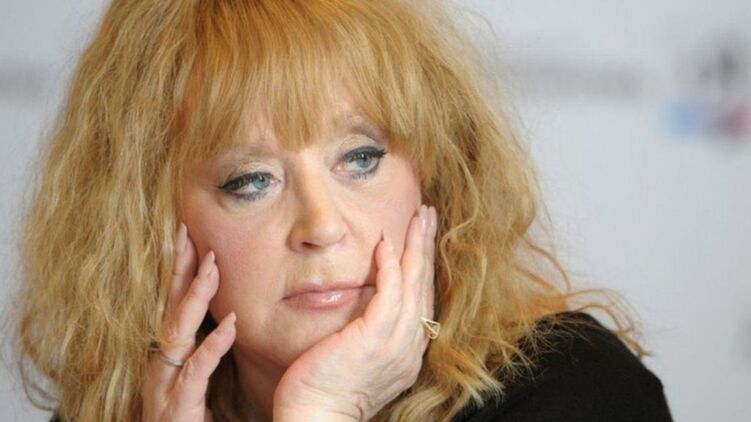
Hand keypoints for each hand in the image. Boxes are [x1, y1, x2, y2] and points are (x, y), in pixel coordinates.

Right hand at [141, 223, 235, 421]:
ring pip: (178, 331)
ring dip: (195, 296)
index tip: (188, 235)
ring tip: (212, 264)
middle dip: (179, 268)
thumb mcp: (197, 381)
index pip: (173, 304)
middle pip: (170, 307)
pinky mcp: (178, 407)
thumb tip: (227, 322)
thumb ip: (207, 352)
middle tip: (187, 230)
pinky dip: (213, 346)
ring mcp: (165, 384)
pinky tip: (231, 325)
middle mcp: (161, 365)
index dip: (180, 270)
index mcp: (167, 356)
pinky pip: (196, 371)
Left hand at [273, 204, 437, 420]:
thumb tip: (364, 314)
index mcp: (407, 352)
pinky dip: (390, 265)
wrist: (317, 420)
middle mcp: (409, 347)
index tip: (421, 240)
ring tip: (419, 215)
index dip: (422, 266)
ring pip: (413, 283)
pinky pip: (389, 293)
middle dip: (426, 246)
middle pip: (424, 285)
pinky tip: (387, 242)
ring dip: (416, 245)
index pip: (421, 299)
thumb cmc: (327, 393)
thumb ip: (369, 336)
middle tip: (428, 214)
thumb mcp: (357, 361)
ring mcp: (396, 343)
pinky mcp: (374, 338)